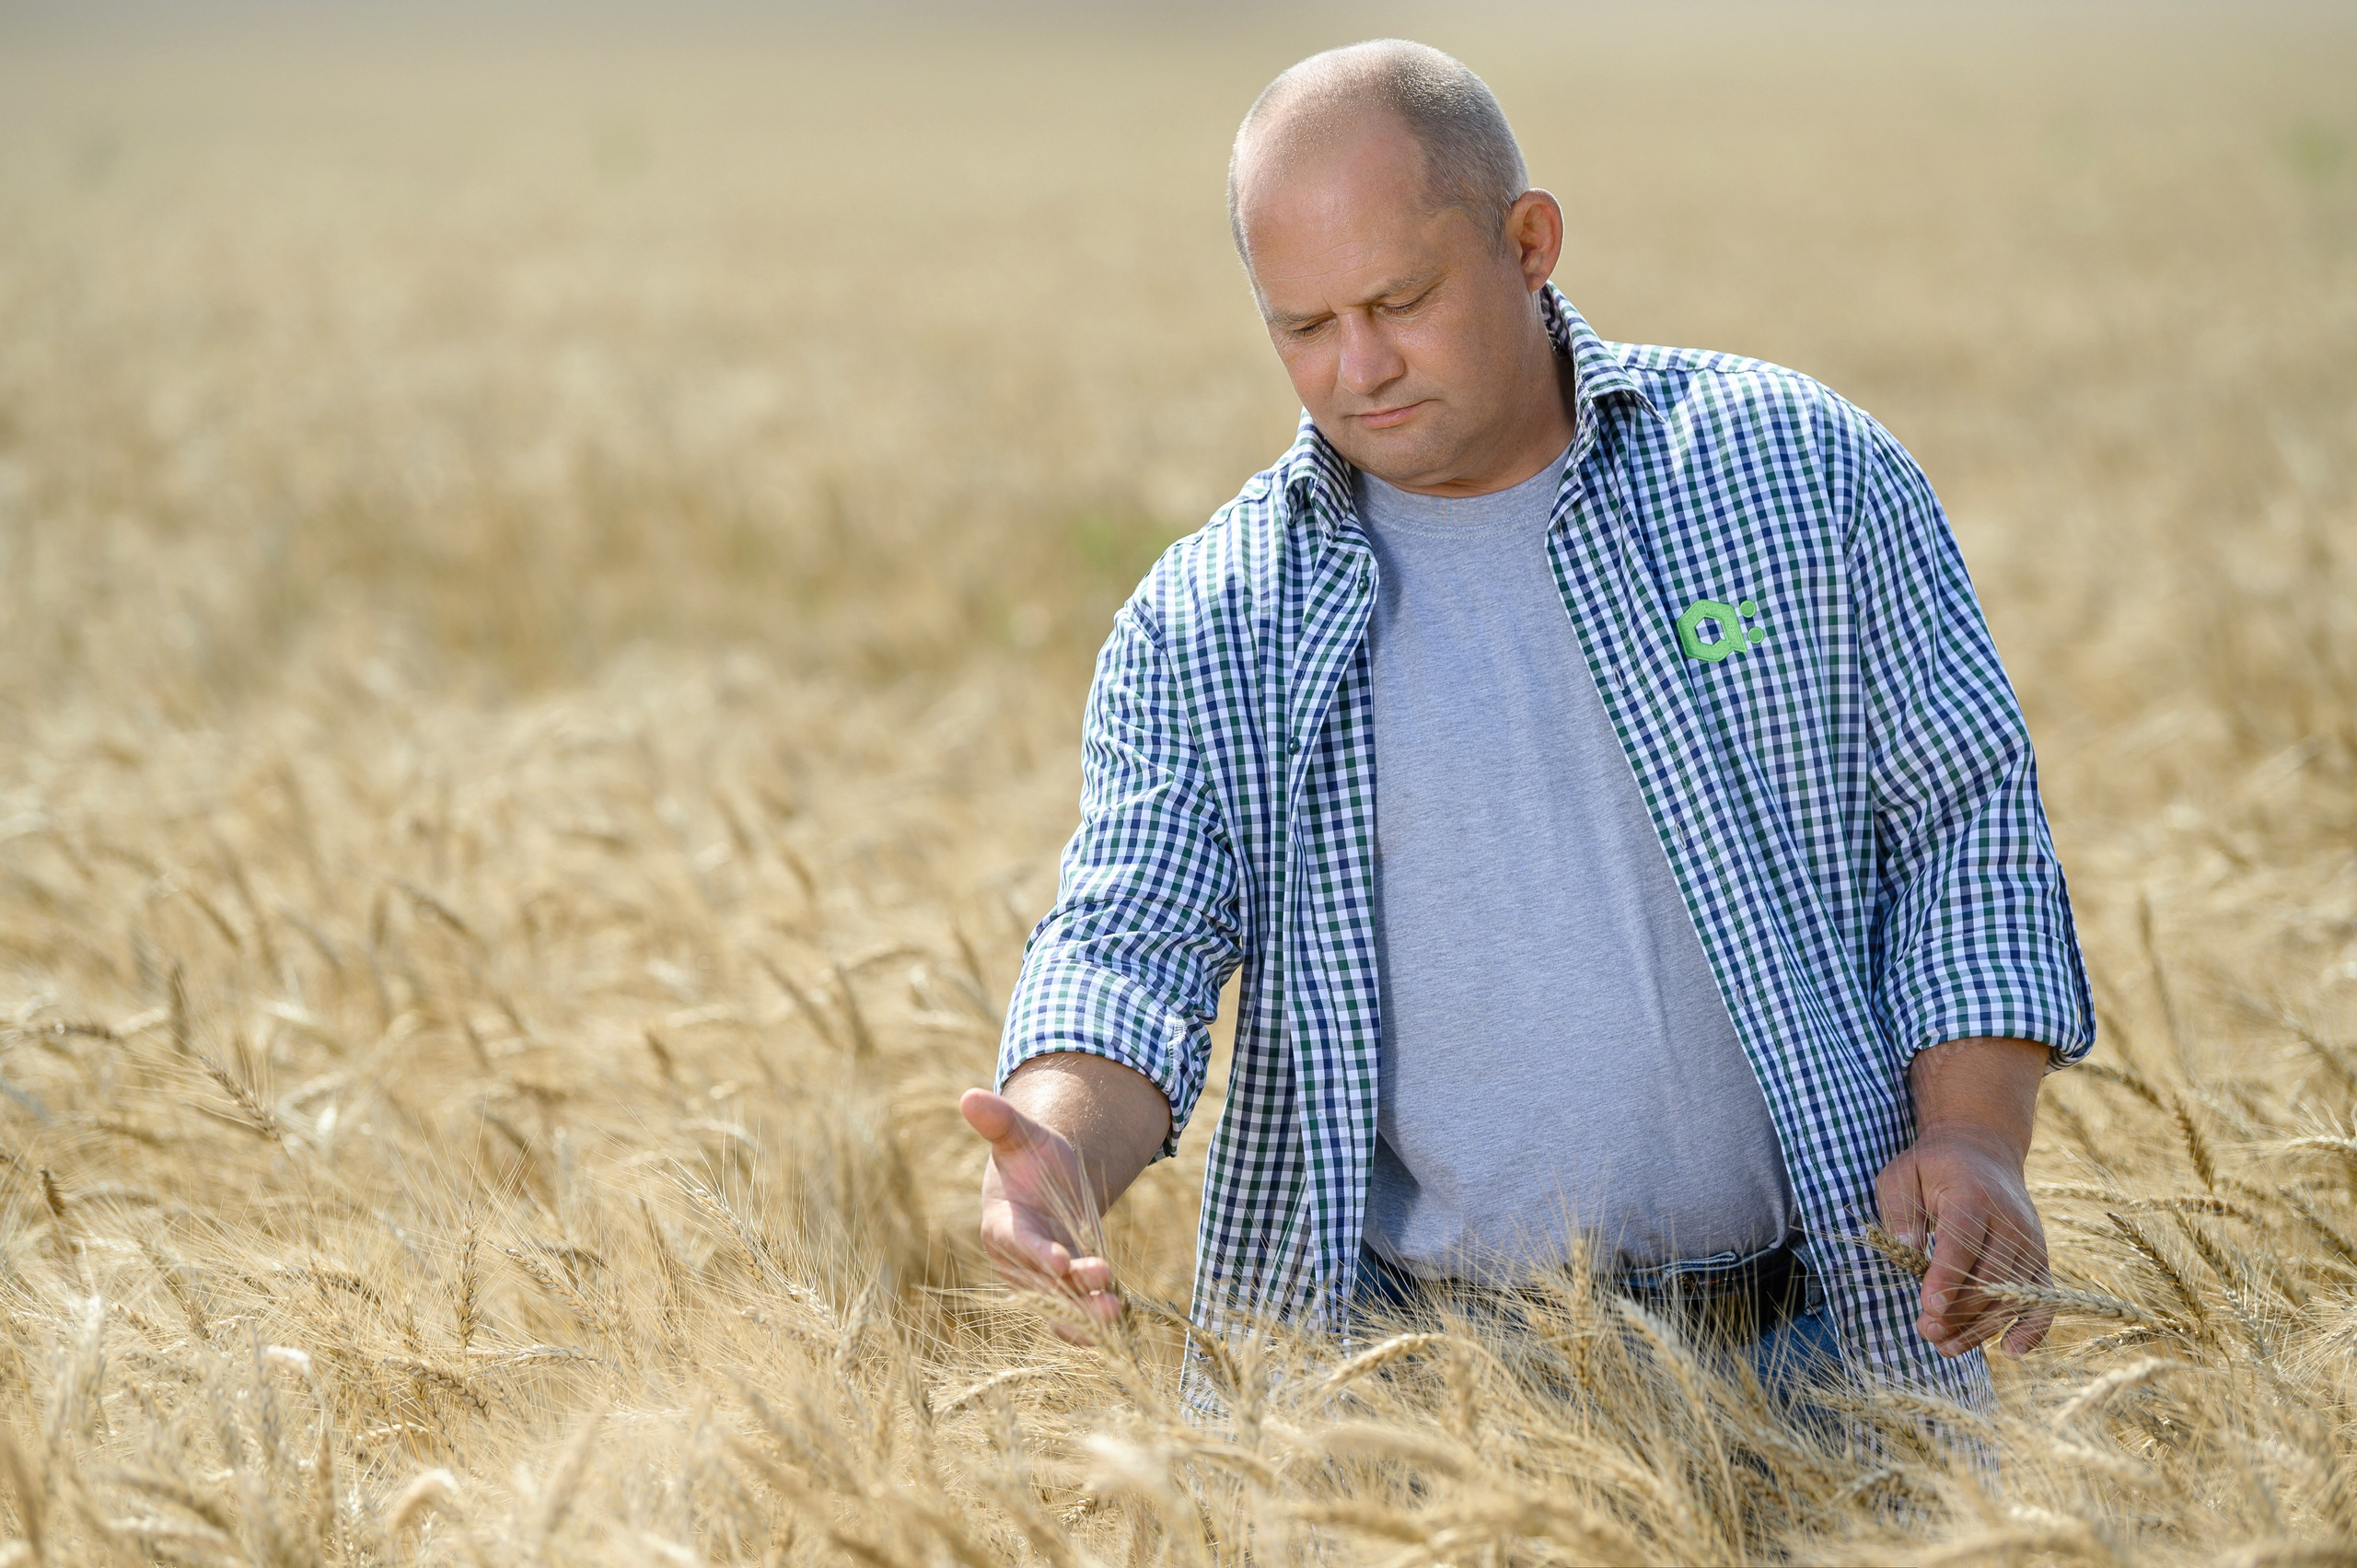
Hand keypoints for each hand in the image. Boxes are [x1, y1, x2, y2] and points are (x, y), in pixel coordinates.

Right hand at [960, 1087, 1122, 1338]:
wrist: (1046, 1184)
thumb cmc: (1029, 1158)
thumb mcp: (1020, 1137)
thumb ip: (999, 1122)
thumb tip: (969, 1095)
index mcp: (1003, 1226)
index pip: (1018, 1244)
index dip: (1038, 1253)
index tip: (1061, 1260)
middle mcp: (1019, 1262)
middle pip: (1043, 1283)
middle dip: (1071, 1291)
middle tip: (1103, 1291)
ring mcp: (1042, 1281)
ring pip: (1061, 1307)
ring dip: (1086, 1315)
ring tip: (1115, 1314)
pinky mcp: (1066, 1292)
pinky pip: (1075, 1316)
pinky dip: (1093, 1325)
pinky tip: (1120, 1327)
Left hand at [1876, 1124, 2051, 1356]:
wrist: (1984, 1150)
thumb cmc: (1934, 1167)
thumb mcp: (1903, 1174)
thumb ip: (1899, 1209)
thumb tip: (1904, 1250)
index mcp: (1973, 1197)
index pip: (1963, 1244)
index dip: (1947, 1278)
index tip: (1929, 1308)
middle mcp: (2010, 1222)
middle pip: (1990, 1278)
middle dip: (1959, 1312)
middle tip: (1925, 1332)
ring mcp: (2030, 1243)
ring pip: (2011, 1295)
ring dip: (1981, 1327)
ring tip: (1946, 1347)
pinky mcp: (2040, 1259)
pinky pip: (2043, 1299)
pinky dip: (2032, 1327)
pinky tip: (2010, 1350)